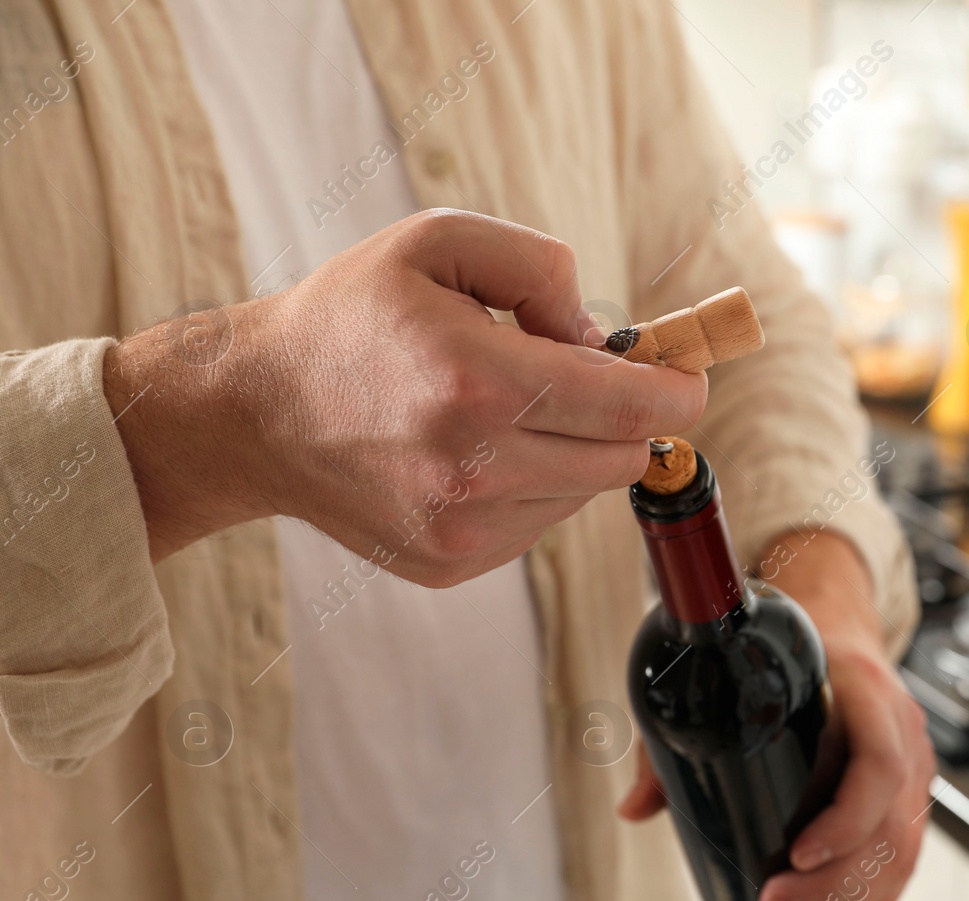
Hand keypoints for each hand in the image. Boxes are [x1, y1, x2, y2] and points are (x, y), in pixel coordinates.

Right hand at [103, 209, 707, 583]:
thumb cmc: (351, 316)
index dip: (679, 390)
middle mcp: (474, 469)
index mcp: (478, 383)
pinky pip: (541, 525)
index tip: (686, 375)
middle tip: (597, 378)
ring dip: (576, 449)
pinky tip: (480, 451)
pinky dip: (535, 485)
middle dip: (628, 415)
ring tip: (508, 407)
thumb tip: (604, 340)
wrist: (257, 411)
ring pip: (585, 493)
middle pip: (622, 456)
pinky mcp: (451, 564)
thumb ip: (540, 267)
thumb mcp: (438, 242)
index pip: (632, 407)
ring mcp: (462, 528)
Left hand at [619, 531, 935, 900]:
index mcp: (866, 692)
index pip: (878, 764)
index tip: (798, 854)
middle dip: (835, 881)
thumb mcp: (724, 676)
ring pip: (901, 849)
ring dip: (850, 900)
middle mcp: (902, 731)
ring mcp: (914, 765)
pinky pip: (906, 854)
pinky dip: (876, 899)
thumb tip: (633, 810)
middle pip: (889, 824)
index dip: (846, 819)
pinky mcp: (910, 793)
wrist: (834, 623)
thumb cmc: (780, 650)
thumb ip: (675, 735)